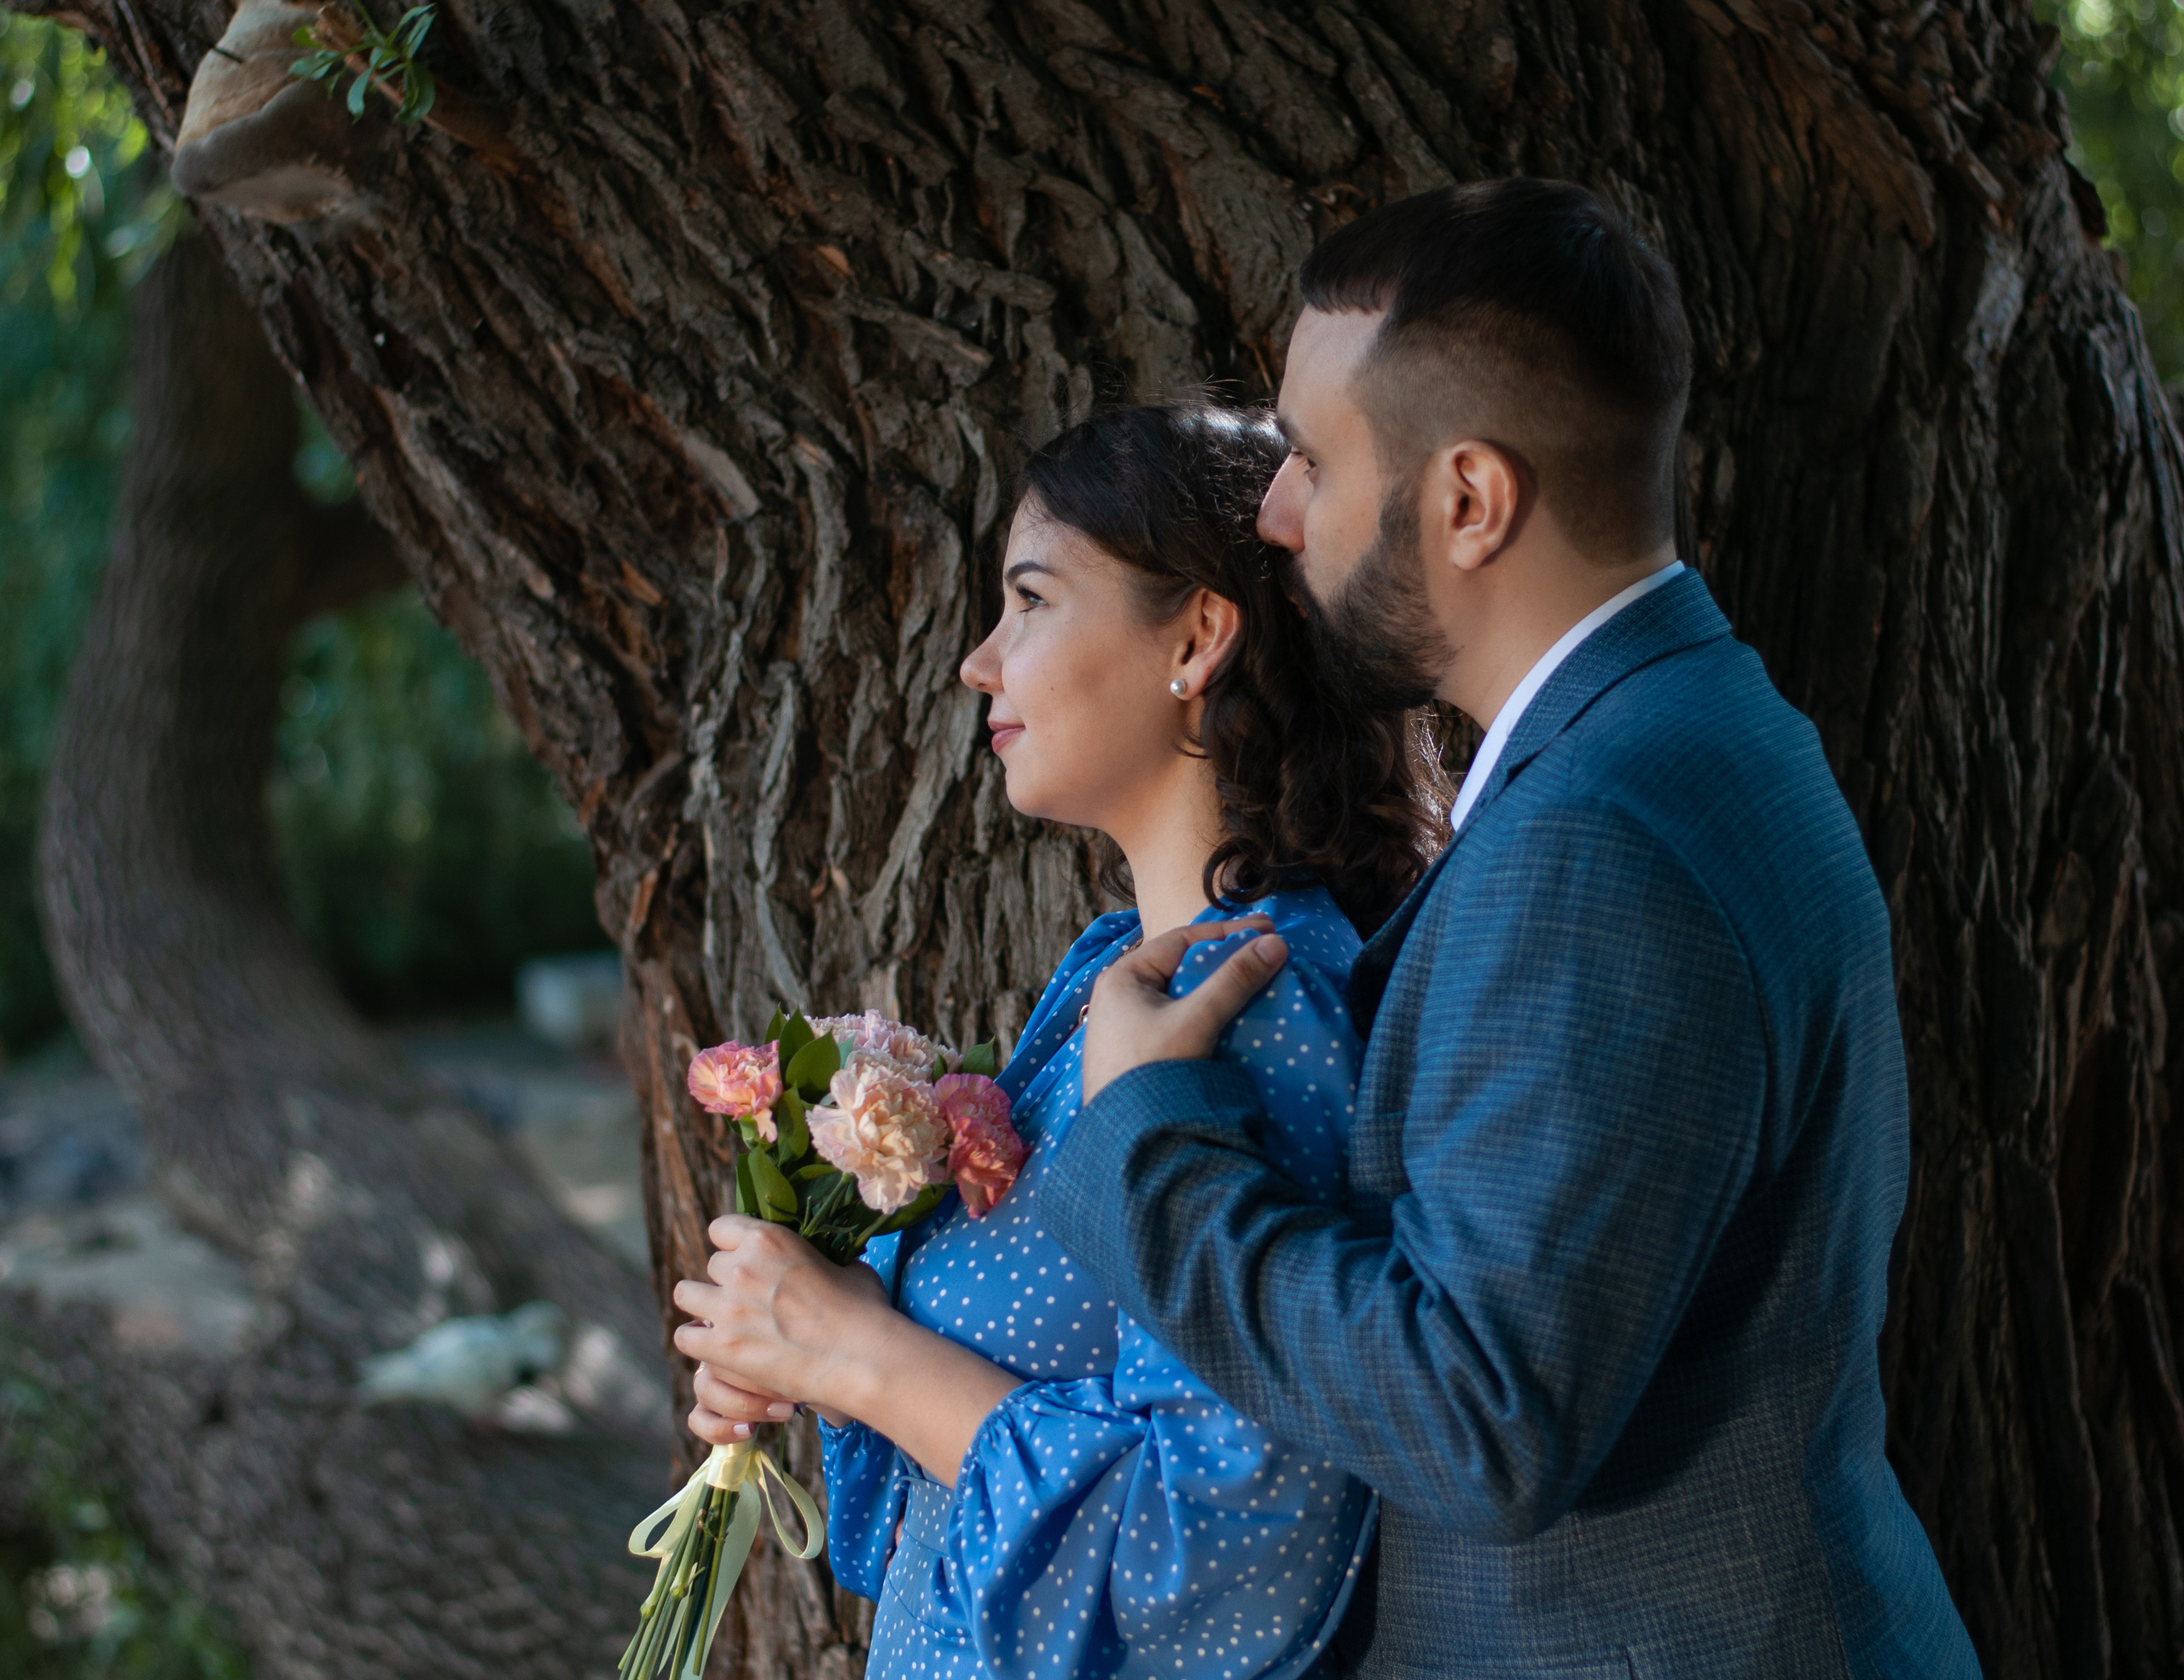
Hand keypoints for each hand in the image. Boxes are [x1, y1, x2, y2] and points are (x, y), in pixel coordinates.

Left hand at [672, 1217, 892, 1438]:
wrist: (863, 1357)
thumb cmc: (864, 1310)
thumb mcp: (845, 1265)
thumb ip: (819, 1257)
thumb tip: (822, 1262)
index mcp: (769, 1238)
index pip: (721, 1228)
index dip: (734, 1244)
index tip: (746, 1259)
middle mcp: (742, 1266)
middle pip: (711, 1265)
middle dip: (726, 1280)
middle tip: (748, 1300)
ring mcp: (729, 1307)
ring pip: (687, 1294)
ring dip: (704, 1305)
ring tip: (724, 1320)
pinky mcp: (722, 1346)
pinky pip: (685, 1336)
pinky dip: (698, 1341)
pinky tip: (717, 1347)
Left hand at [1080, 916, 1288, 1102]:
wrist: (1124, 1140)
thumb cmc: (1151, 1072)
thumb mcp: (1195, 1020)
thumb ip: (1234, 980)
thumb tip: (1275, 943)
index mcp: (1122, 976)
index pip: (1182, 940)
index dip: (1227, 932)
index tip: (1268, 929)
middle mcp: (1118, 995)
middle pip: (1179, 965)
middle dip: (1223, 958)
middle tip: (1264, 952)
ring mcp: (1125, 1025)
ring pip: (1178, 994)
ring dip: (1214, 987)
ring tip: (1252, 983)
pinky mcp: (1135, 1051)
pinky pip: (1175, 1018)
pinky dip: (1203, 1012)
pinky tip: (1227, 1019)